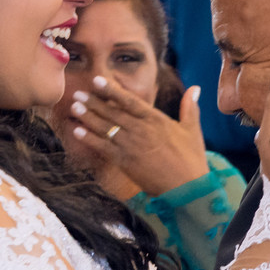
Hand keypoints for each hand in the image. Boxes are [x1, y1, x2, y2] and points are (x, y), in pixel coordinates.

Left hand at [71, 80, 209, 195]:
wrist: (187, 188)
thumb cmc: (192, 159)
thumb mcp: (193, 130)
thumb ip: (190, 107)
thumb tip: (196, 88)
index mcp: (156, 120)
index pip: (130, 101)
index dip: (112, 90)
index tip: (97, 80)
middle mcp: (141, 130)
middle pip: (113, 113)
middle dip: (94, 102)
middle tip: (77, 93)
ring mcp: (132, 146)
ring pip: (105, 128)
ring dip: (88, 117)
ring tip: (74, 107)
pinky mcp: (125, 162)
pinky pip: (103, 148)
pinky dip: (90, 139)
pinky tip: (77, 132)